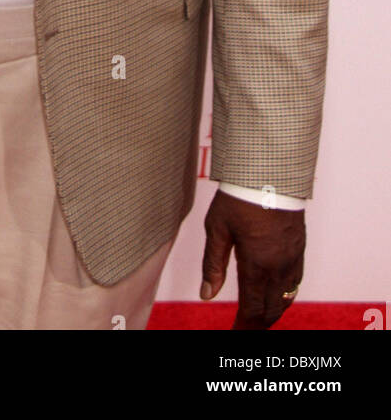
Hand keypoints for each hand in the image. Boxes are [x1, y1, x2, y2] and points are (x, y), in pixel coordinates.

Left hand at [200, 189, 304, 329]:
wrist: (269, 173)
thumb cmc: (238, 198)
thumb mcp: (217, 229)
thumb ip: (212, 265)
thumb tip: (206, 295)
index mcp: (256, 264)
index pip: (252, 308)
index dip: (244, 325)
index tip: (235, 332)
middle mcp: (278, 267)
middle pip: (271, 309)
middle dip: (258, 324)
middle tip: (245, 329)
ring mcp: (292, 259)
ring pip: (286, 299)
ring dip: (273, 312)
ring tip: (259, 318)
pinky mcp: (299, 248)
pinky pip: (295, 283)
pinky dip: (285, 296)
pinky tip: (276, 296)